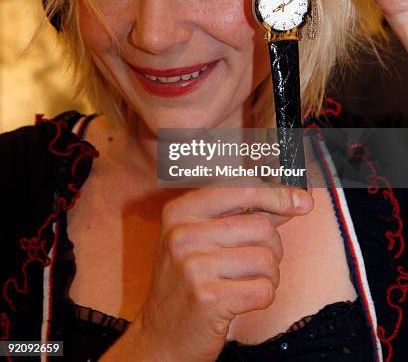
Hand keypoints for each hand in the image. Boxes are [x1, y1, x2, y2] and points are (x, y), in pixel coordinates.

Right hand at [125, 184, 312, 360]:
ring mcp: (193, 266)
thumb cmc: (187, 281)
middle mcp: (183, 234)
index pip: (240, 189)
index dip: (276, 194)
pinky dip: (264, 296)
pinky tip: (243, 300)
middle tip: (258, 262)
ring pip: (267, 258)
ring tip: (246, 283)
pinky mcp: (208, 299)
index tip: (302, 201)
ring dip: (269, 275)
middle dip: (273, 246)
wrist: (161, 337)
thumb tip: (296, 198)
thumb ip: (243, 214)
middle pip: (261, 225)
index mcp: (180, 211)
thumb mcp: (201, 238)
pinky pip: (264, 289)